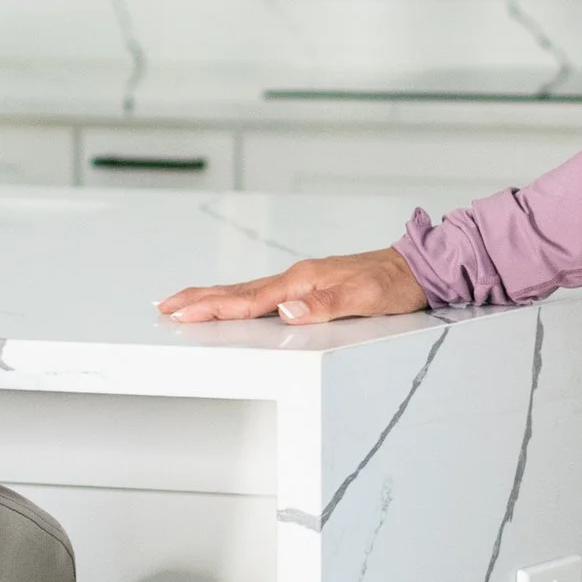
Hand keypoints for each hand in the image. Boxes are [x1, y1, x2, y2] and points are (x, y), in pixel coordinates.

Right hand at [156, 247, 426, 326]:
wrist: (417, 268)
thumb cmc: (393, 285)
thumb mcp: (365, 300)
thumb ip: (325, 307)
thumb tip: (285, 313)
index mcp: (303, 280)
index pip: (249, 299)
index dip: (213, 307)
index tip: (182, 313)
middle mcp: (297, 278)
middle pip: (237, 290)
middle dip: (198, 299)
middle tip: (164, 306)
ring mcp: (301, 280)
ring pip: (246, 290)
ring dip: (212, 297)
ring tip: (183, 304)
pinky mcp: (308, 286)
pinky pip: (263, 293)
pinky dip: (238, 297)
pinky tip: (232, 303)